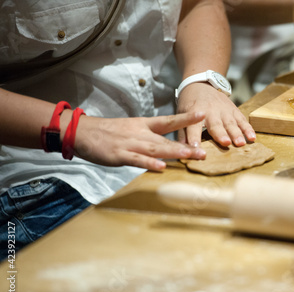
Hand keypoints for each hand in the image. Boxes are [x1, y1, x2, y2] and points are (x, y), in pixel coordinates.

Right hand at [73, 111, 206, 170]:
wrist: (82, 131)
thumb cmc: (110, 132)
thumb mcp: (133, 129)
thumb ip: (151, 137)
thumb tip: (171, 146)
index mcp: (144, 125)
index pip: (169, 121)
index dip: (186, 117)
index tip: (203, 114)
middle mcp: (140, 133)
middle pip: (166, 140)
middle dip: (186, 146)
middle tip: (205, 152)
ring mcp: (131, 144)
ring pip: (155, 149)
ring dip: (173, 153)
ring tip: (189, 156)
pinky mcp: (120, 155)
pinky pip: (137, 160)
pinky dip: (149, 164)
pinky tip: (161, 168)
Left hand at [176, 82, 255, 146]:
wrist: (201, 84)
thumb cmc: (190, 103)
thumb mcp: (181, 114)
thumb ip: (182, 133)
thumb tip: (179, 151)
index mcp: (194, 113)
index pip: (193, 128)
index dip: (194, 138)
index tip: (195, 148)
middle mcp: (210, 112)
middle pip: (216, 125)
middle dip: (221, 134)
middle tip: (225, 143)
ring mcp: (224, 111)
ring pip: (231, 123)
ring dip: (236, 133)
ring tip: (241, 143)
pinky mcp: (234, 110)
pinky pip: (242, 120)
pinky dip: (248, 129)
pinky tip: (252, 137)